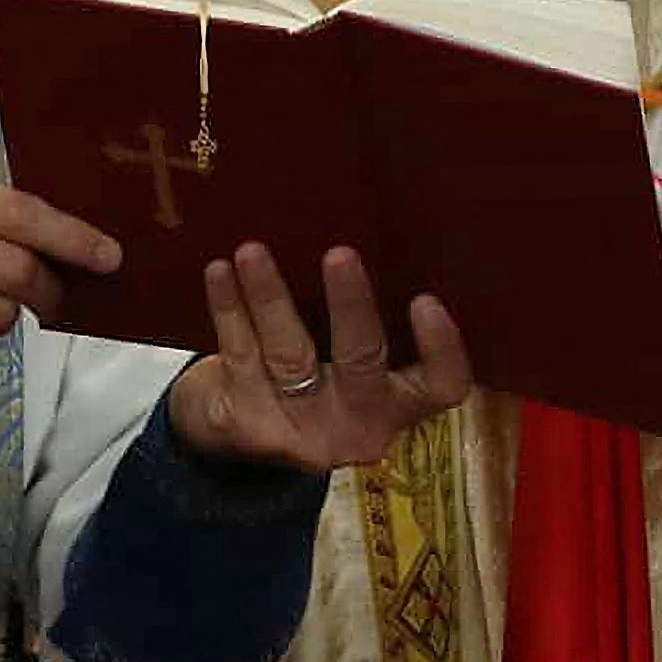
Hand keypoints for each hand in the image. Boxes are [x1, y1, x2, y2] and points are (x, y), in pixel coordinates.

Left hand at [172, 244, 476, 472]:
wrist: (243, 433)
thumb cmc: (319, 374)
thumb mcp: (356, 361)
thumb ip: (374, 321)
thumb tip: (372, 229)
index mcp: (399, 404)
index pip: (442, 386)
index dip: (442, 349)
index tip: (426, 300)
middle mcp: (357, 425)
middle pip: (361, 363)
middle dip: (350, 307)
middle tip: (340, 255)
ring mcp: (300, 429)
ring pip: (288, 356)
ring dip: (270, 297)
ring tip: (253, 252)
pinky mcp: (246, 422)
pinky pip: (238, 355)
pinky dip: (229, 309)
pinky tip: (220, 272)